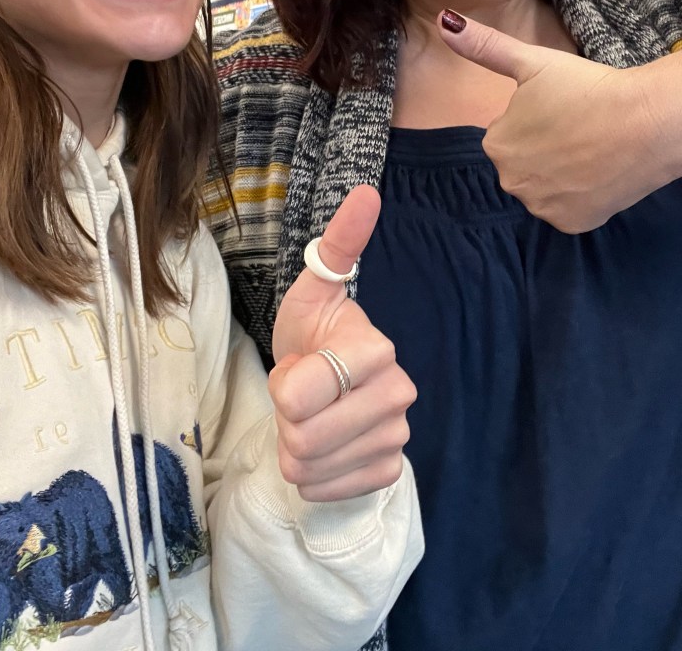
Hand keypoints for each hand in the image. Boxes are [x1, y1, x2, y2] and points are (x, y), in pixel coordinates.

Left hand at [270, 185, 416, 500]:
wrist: (329, 378)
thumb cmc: (314, 330)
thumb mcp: (312, 288)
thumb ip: (337, 243)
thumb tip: (366, 192)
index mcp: (377, 350)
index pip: (300, 394)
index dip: (284, 385)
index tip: (299, 363)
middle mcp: (397, 394)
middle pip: (303, 437)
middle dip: (287, 419)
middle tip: (302, 394)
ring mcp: (397, 436)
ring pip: (311, 466)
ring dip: (296, 447)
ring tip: (312, 417)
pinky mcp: (388, 470)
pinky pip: (329, 489)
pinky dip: (315, 474)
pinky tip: (327, 446)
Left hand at [438, 12, 672, 232]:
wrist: (648, 123)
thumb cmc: (587, 87)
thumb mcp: (531, 61)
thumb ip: (484, 46)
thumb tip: (443, 19)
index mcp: (496, 145)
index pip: (510, 134)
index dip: (539, 120)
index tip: (564, 109)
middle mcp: (510, 182)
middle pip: (525, 163)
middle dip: (545, 149)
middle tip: (580, 128)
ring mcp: (542, 207)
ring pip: (546, 187)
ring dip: (561, 173)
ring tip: (593, 148)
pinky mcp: (573, 224)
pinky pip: (570, 209)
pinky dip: (583, 196)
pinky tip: (600, 173)